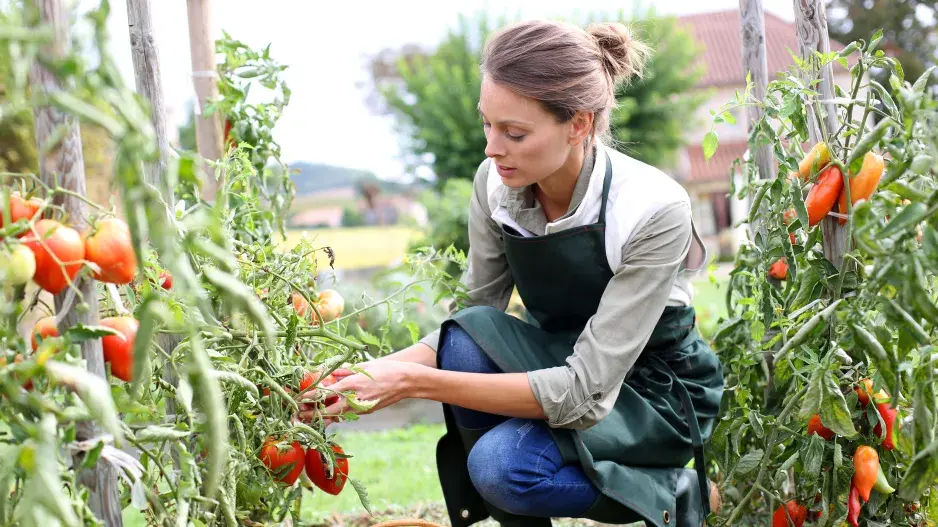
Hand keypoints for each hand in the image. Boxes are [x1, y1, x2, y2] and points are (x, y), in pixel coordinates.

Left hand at [297, 360, 417, 424]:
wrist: (406, 381)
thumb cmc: (385, 369)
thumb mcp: (362, 366)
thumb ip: (344, 371)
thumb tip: (327, 372)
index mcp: (352, 384)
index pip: (325, 392)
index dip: (309, 397)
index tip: (297, 398)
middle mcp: (354, 398)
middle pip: (327, 410)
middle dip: (311, 413)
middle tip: (297, 414)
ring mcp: (361, 407)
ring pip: (336, 415)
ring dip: (321, 416)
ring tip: (307, 416)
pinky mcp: (366, 411)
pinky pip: (347, 413)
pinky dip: (335, 414)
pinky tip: (327, 413)